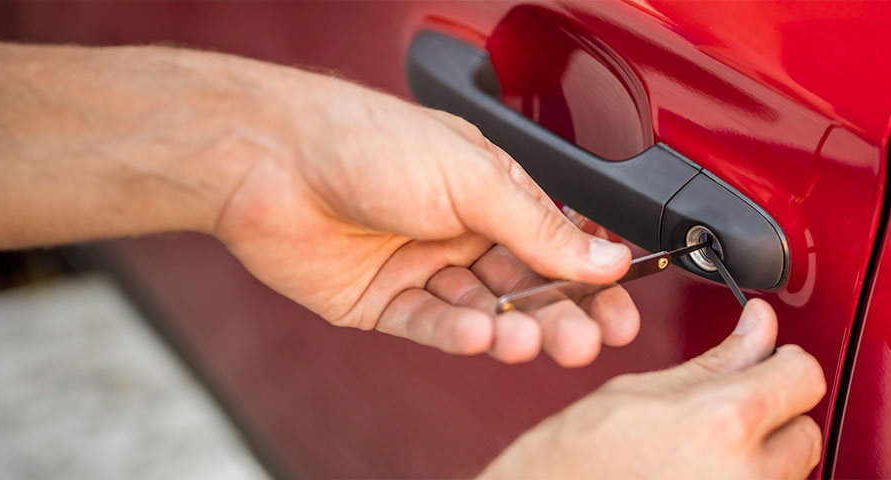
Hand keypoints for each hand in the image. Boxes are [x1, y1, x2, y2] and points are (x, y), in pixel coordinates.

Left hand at [0, 35, 635, 365]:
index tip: (621, 310)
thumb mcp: (473, 178)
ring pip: (485, 311)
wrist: (268, 158)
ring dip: (512, 329)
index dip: (594, 279)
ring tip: (527, 339)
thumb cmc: (365, 141)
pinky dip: (457, 334)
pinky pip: (432, 325)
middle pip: (529, 285)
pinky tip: (475, 333)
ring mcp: (422, 265)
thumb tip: (606, 257)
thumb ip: (541, 226)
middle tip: (586, 340)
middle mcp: (461, 229)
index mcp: (493, 189)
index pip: (561, 242)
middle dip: (562, 315)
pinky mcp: (382, 301)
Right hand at [481, 299, 826, 478]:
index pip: (803, 377)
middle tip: (719, 420)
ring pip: (787, 474)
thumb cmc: (567, 467)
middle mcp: (747, 477)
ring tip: (698, 458)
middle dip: (772, 418)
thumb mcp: (635, 394)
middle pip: (804, 432)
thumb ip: (713, 362)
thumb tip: (758, 328)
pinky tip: (698, 478)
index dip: (783, 364)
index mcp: (723, 424)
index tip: (769, 364)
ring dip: (759, 460)